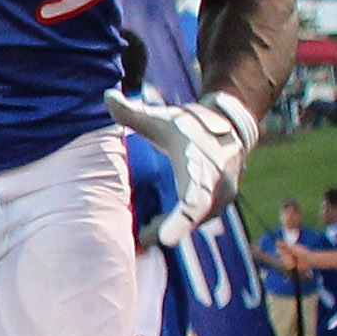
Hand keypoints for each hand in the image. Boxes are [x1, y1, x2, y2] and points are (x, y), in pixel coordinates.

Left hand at [108, 89, 258, 246]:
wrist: (228, 126)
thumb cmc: (186, 124)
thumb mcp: (160, 118)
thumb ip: (132, 112)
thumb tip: (108, 96)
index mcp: (202, 166)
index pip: (193, 198)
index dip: (181, 220)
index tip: (167, 239)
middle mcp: (218, 185)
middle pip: (194, 217)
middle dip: (168, 229)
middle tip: (141, 239)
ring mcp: (222, 196)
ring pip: (195, 221)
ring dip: (169, 228)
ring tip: (144, 233)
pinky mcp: (219, 203)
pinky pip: (197, 220)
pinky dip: (176, 225)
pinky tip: (154, 227)